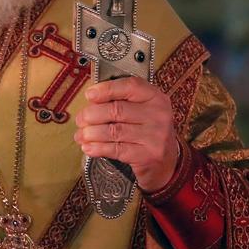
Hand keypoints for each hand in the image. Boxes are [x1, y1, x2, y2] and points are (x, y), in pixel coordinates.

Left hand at [72, 76, 179, 192]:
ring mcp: (155, 136)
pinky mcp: (148, 156)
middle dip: (92, 114)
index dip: (106, 89)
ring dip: (91, 133)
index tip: (89, 95)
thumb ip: (121, 100)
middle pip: (117, 110)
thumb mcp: (141, 110)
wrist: (168, 162)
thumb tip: (91, 99)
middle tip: (81, 119)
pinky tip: (88, 147)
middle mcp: (159, 115)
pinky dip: (98, 148)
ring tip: (81, 135)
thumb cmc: (147, 131)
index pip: (130, 86)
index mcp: (156, 97)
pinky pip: (116, 149)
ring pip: (114, 131)